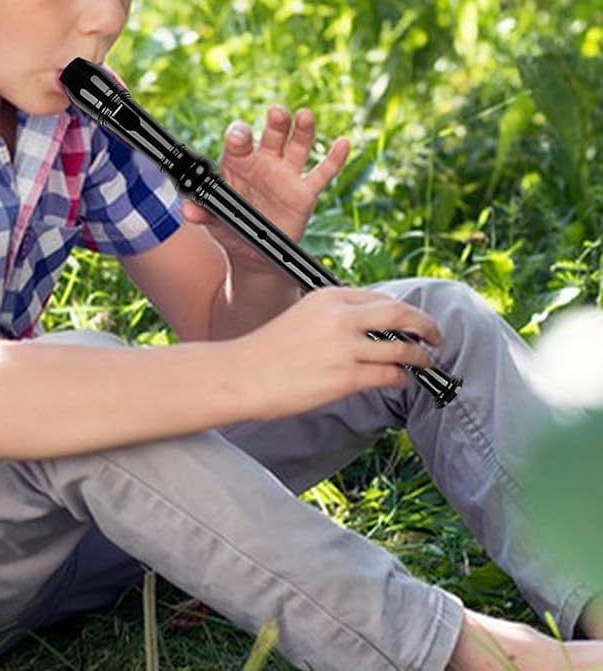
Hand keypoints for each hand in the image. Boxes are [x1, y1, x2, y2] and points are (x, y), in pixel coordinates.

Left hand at [181, 105, 349, 274]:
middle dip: (275, 122)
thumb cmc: (232, 231)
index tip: (241, 137)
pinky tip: (343, 143)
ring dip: (303, 130)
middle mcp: (264, 164)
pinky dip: (334, 159)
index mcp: (239, 165)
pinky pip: (322, 173)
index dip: (240, 137)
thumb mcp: (214, 224)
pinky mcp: (304, 192)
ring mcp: (286, 176)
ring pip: (298, 146)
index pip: (239, 143)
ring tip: (305, 116)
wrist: (254, 255)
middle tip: (276, 112)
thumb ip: (202, 214)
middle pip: (272, 135)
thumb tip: (187, 210)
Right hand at [229, 286, 442, 420]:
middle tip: (436, 335)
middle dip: (425, 324)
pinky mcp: (345, 376)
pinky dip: (401, 377)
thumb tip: (365, 329)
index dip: (401, 311)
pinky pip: (389, 374)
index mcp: (328, 296)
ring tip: (426, 361)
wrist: (241, 374)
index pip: (379, 298)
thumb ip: (333, 317)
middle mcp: (340, 316)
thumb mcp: (301, 317)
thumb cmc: (266, 350)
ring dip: (420, 356)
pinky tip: (402, 380)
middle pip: (401, 313)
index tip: (410, 321)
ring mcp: (345, 346)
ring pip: (401, 346)